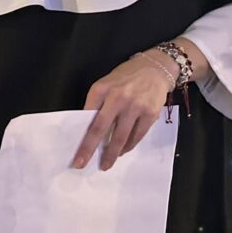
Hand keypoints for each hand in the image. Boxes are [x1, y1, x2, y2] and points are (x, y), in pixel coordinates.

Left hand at [73, 50, 172, 170]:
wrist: (155, 68)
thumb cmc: (126, 78)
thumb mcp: (106, 84)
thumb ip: (97, 104)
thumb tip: (89, 129)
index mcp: (101, 90)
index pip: (87, 117)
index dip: (81, 137)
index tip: (75, 153)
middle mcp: (117, 97)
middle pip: (100, 129)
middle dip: (90, 149)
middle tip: (82, 164)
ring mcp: (135, 106)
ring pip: (120, 137)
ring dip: (112, 153)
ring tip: (106, 164)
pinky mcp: (150, 113)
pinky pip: (137, 135)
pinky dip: (128, 146)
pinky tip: (123, 151)